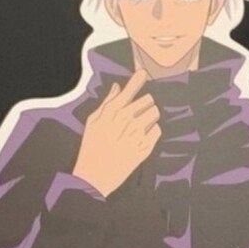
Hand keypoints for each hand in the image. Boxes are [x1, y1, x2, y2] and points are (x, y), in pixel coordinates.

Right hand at [72, 70, 160, 197]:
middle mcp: (127, 119)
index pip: (130, 89)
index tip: (143, 73)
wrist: (95, 175)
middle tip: (139, 110)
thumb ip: (107, 103)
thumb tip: (117, 87)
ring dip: (151, 116)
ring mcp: (138, 133)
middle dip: (145, 103)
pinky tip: (144, 136)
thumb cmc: (91, 147)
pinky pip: (157, 130)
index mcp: (113, 111)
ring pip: (155, 113)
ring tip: (142, 123)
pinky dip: (153, 131)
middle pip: (148, 100)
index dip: (137, 79)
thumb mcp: (93, 121)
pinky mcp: (145, 147)